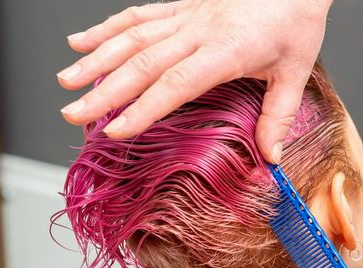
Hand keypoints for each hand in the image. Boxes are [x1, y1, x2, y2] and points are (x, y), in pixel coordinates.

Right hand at [57, 0, 331, 162]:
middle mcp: (198, 30)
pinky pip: (139, 15)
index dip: (144, 108)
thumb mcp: (295, 71)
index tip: (117, 130)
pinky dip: (107, 28)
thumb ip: (278, 115)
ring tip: (66, 83)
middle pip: (143, 62)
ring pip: (132, 36)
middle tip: (74, 115)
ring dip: (96, 59)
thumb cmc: (295, 21)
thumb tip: (271, 157)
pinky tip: (80, 42)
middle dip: (105, 91)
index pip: (176, 83)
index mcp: (226, 50)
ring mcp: (187, 15)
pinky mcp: (182, 5)